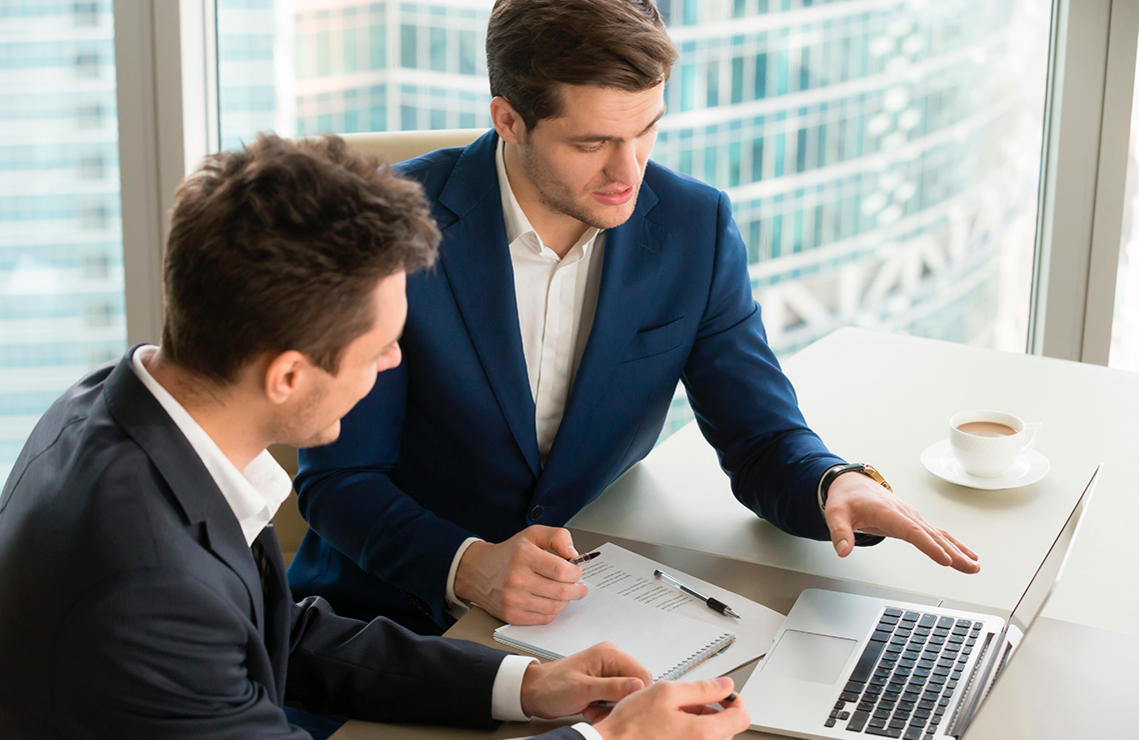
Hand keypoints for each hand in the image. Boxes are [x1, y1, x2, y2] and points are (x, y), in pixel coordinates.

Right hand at [454, 525, 587, 623]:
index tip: (577, 571)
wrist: (479, 571)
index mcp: (524, 555)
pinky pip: (544, 618)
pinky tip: (549, 600)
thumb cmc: (509, 553)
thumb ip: (558, 537)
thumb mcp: (533, 534)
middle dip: (577, 590)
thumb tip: (573, 554)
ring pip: (555, 607)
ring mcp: (513, 600)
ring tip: (564, 592)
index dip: (576, 573)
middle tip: (579, 586)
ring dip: (566, 601)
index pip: (561, 571)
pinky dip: (552, 611)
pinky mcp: (511, 615)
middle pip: (561, 592)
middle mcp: (517, 579)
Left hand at [519, 642, 650, 718]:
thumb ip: (612, 687)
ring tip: (593, 709)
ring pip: (626, 694)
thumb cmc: (551, 687)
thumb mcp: (582, 690)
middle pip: (635, 686)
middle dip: (621, 703)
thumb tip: (639, 685)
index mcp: (610, 654)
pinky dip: (606, 708)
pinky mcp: (603, 682)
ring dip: (612, 708)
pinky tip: (592, 709)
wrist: (532, 691)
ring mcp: (608, 670)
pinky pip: (616, 698)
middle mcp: (611, 659)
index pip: (642, 675)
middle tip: (601, 710)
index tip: (619, 708)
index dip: (635, 695)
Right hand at [592, 677, 748, 739]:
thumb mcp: (667, 692)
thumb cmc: (632, 724)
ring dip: (700, 721)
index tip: (724, 693)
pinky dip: (690, 732)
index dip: (735, 700)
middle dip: (713, 710)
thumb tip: (726, 686)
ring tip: (674, 713)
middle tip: (688, 701)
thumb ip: (702, 688)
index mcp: (703, 732)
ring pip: (712, 735)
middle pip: (728, 727)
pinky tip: (670, 726)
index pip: (742, 717)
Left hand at [824, 472, 979, 572]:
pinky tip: (967, 555)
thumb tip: (842, 550)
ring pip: (938, 534)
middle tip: (970, 567)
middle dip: (953, 552)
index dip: (929, 545)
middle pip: (931, 535)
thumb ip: (840, 532)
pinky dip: (953, 544)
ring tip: (974, 566)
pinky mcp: (913, 521)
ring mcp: (911, 516)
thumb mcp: (836, 513)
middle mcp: (904, 513)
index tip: (945, 559)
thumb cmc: (846, 498)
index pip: (911, 531)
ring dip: (958, 550)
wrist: (852, 484)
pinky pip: (936, 533)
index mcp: (886, 511)